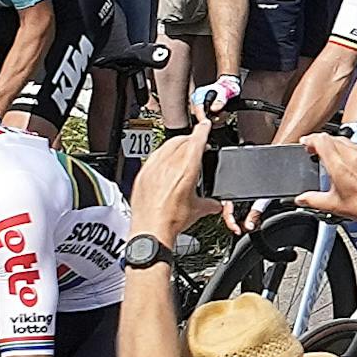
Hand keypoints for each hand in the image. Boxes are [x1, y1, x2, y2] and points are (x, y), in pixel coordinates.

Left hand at [127, 114, 210, 245]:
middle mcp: (168, 164)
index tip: (205, 125)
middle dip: (190, 139)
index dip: (203, 130)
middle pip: (181, 140)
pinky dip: (161, 155)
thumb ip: (209, 204)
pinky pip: (153, 157)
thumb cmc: (170, 221)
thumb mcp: (196, 210)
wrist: (150, 231)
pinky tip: (164, 163)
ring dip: (175, 145)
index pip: (196, 141)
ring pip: (166, 146)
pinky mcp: (142, 174)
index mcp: (186, 169)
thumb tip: (214, 204)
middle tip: (196, 143)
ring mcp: (153, 167)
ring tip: (180, 151)